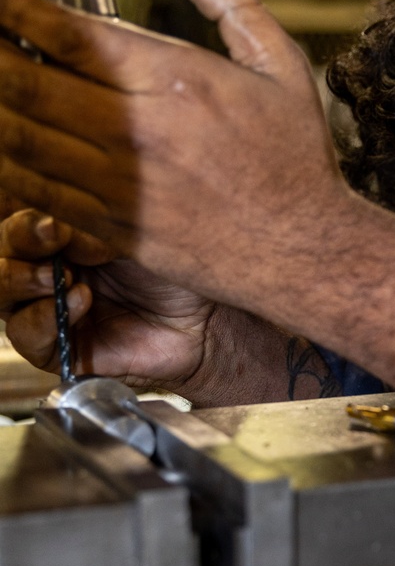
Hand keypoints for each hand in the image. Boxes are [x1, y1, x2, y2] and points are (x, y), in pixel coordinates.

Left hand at [0, 0, 345, 322]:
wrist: (306, 249)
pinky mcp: (112, 226)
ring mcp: (120, 181)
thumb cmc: (297, 165)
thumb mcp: (283, 68)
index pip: (72, 34)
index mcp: (177, 80)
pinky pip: (36, 190)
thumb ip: (234, 7)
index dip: (17, 10)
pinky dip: (6, 165)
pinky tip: (0, 143)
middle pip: (30, 80)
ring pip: (22, 136)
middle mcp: (140, 129)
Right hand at [0, 206, 216, 389]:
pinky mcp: (56, 347)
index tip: (53, 220)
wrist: (202, 318)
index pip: (15, 218)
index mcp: (59, 232)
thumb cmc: (173, 271)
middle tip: (55, 240)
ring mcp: (45, 307)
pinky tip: (81, 303)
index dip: (23, 218)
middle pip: (1, 251)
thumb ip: (84, 222)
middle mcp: (45, 266)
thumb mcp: (128, 233)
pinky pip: (24, 334)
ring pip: (0, 291)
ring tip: (66, 276)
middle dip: (19, 242)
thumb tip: (48, 220)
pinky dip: (45, 318)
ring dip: (24, 279)